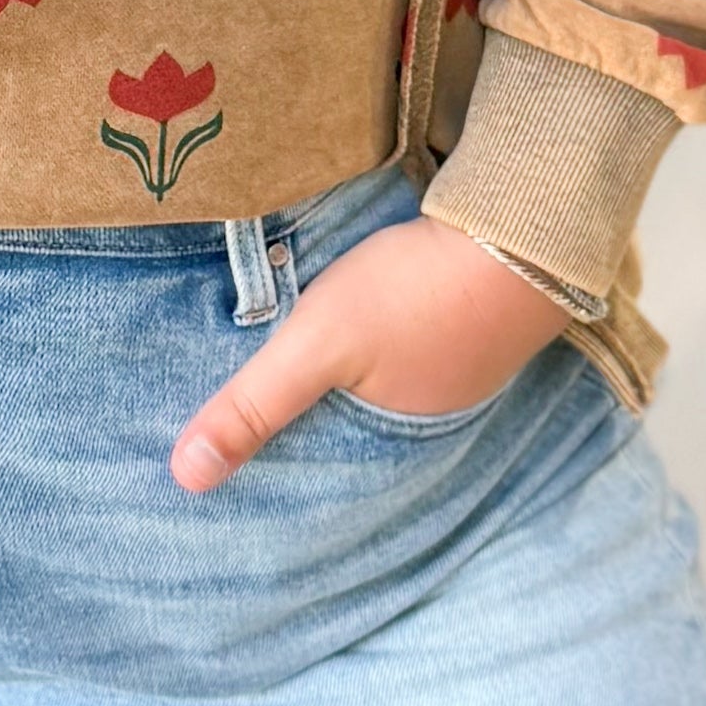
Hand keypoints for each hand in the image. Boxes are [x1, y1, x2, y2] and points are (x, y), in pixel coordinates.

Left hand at [170, 216, 562, 489]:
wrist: (522, 226)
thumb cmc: (417, 292)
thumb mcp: (319, 343)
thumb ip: (253, 404)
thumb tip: (184, 478)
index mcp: (400, 442)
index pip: (328, 466)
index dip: (286, 460)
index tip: (235, 451)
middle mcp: (438, 415)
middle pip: (358, 422)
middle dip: (313, 415)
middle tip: (251, 399)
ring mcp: (466, 366)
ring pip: (388, 379)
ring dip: (352, 371)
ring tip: (297, 358)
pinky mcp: (475, 316)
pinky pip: (416, 340)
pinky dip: (385, 334)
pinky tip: (364, 314)